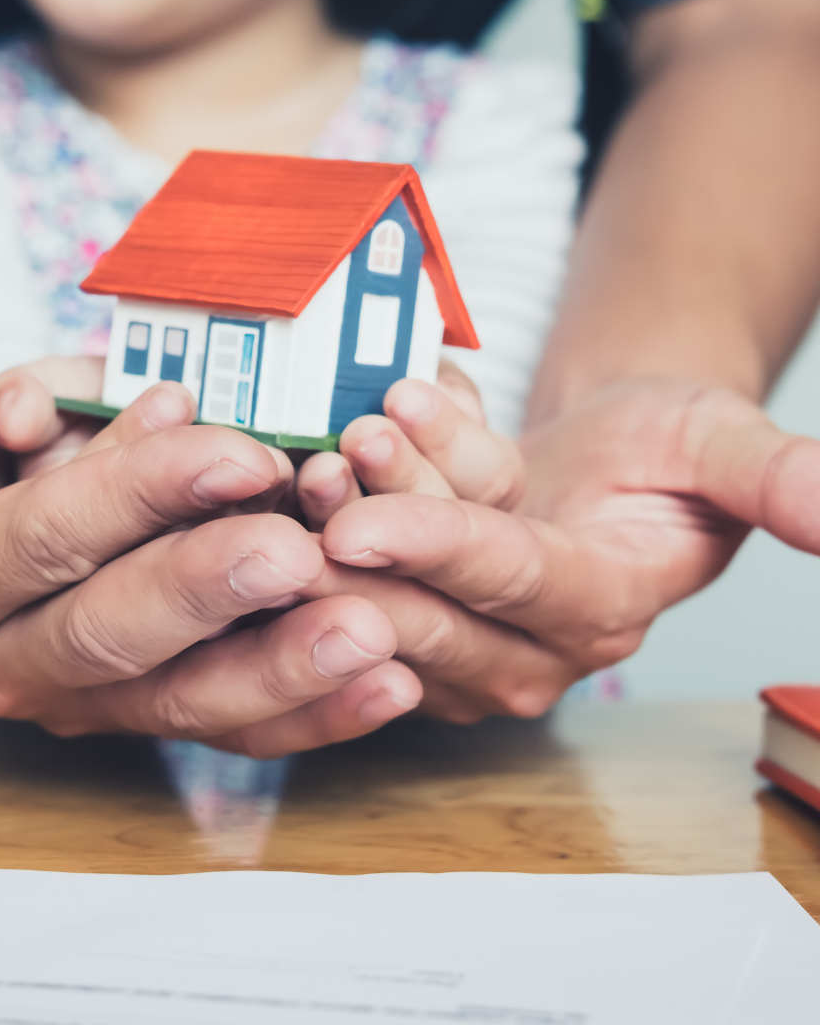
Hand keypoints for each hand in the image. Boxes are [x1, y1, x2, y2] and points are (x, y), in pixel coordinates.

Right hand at [0, 142, 420, 754]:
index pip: (45, 536)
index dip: (142, 492)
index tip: (243, 447)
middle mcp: (3, 660)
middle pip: (117, 634)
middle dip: (217, 590)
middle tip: (314, 552)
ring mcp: (76, 698)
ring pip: (183, 700)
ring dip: (284, 674)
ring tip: (382, 639)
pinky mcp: (135, 708)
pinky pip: (223, 722)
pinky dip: (305, 711)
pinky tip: (387, 686)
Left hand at [296, 373, 819, 721]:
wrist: (608, 453)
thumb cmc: (665, 444)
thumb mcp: (725, 444)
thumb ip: (780, 479)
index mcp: (604, 606)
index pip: (511, 582)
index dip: (435, 549)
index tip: (356, 523)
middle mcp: (531, 648)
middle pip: (429, 609)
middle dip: (366, 543)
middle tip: (318, 473)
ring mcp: (467, 645)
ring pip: (385, 590)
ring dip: (342, 517)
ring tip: (323, 450)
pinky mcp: (420, 624)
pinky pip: (363, 579)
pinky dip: (338, 518)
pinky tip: (326, 463)